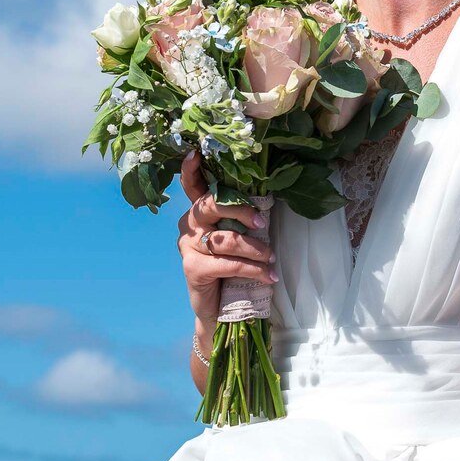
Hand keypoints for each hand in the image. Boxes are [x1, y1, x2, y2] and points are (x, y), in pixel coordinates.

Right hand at [177, 151, 275, 323]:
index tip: (195, 152)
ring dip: (255, 248)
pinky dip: (253, 269)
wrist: (218, 308)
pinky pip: (229, 263)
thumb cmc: (231, 265)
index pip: (192, 184)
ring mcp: (188, 246)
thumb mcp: (235, 235)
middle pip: (210, 204)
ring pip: (226, 239)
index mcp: (198, 211)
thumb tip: (264, 203)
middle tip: (261, 220)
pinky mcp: (193, 268)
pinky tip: (269, 276)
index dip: (191, 169)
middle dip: (239, 209)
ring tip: (271, 257)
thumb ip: (238, 217)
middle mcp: (188, 224)